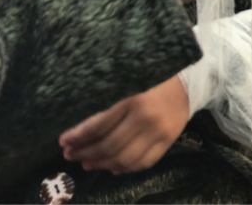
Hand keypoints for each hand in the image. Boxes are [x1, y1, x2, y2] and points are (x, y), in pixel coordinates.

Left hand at [59, 75, 188, 173]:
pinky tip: (112, 168)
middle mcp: (144, 118)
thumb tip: (82, 131)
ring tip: (88, 164)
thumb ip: (110, 108)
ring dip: (102, 164)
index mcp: (132, 100)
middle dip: (86, 153)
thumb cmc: (154, 82)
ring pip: (124, 158)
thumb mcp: (129, 88)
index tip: (63, 141)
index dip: (79, 136)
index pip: (99, 125)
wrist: (187, 87)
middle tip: (71, 155)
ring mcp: (157, 133)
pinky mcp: (167, 143)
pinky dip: (124, 169)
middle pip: (109, 145)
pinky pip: (142, 163)